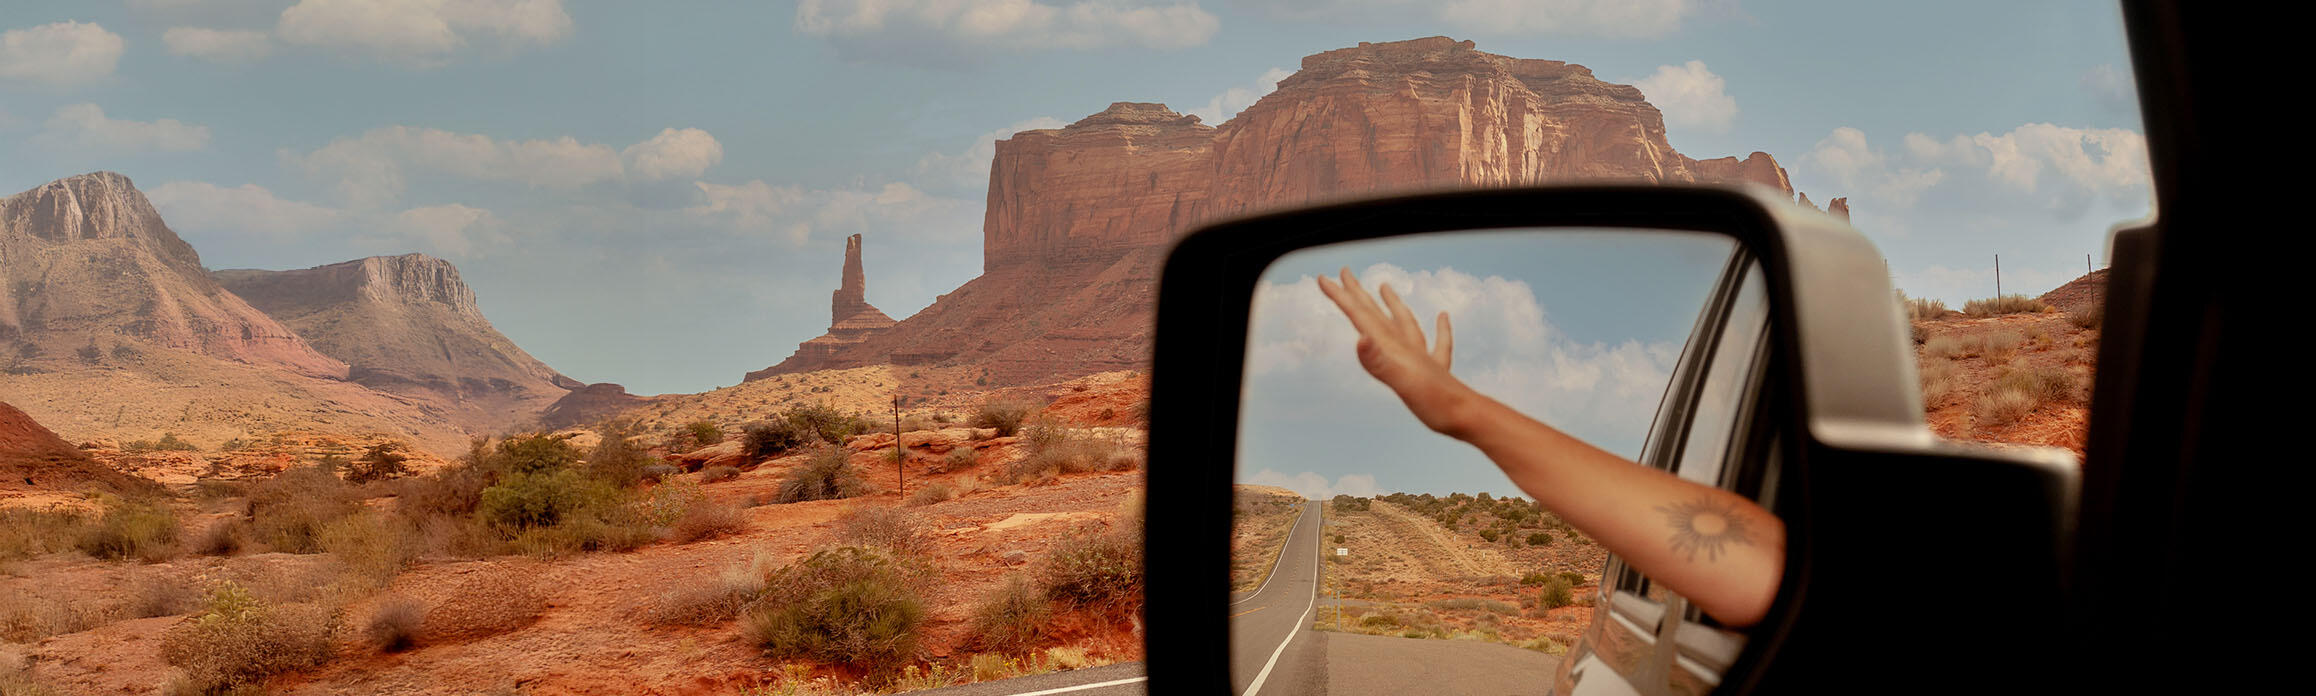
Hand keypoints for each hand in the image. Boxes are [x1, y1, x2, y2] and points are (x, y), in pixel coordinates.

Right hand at [1316, 267, 1472, 436]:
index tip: (1323, 278)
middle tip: (1344, 273)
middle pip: (1377, 314)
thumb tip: (1359, 338)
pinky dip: (1439, 328)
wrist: (1469, 416)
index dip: (1341, 298)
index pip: (1361, 317)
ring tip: (1384, 287)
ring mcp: (1422, 357)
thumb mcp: (1401, 383)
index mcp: (1393, 347)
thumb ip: (1379, 362)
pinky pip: (1438, 343)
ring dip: (1392, 303)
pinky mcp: (1436, 370)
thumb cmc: (1435, 402)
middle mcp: (1406, 347)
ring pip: (1405, 322)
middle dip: (1358, 294)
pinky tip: (1442, 317)